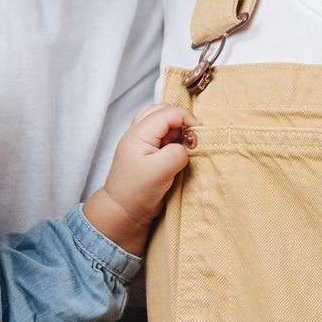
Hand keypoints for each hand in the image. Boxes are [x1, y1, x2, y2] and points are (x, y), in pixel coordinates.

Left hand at [84, 106, 195, 256]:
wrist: (122, 211)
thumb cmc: (137, 192)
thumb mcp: (160, 171)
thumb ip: (177, 153)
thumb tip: (187, 146)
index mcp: (139, 133)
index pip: (167, 113)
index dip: (186, 118)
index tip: (199, 134)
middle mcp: (138, 133)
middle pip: (162, 110)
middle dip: (180, 120)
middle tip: (190, 139)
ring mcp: (141, 141)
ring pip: (161, 120)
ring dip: (176, 127)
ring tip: (183, 144)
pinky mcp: (146, 151)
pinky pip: (160, 133)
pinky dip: (172, 136)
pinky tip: (176, 150)